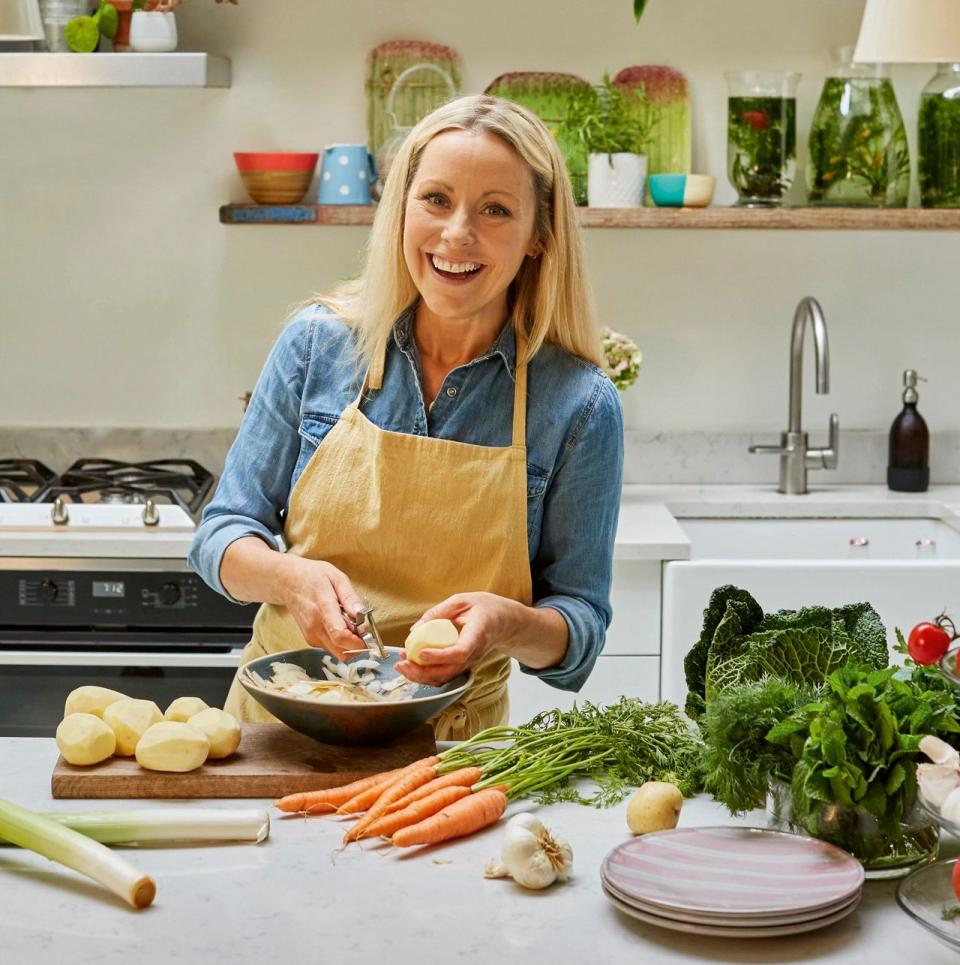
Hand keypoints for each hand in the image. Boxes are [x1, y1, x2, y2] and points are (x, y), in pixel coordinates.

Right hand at [281, 558, 365, 660]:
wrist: (288, 582)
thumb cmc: (313, 577)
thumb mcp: (337, 577)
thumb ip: (350, 597)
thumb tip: (361, 614)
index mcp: (323, 608)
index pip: (340, 635)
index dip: (358, 641)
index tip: (368, 634)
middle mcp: (315, 626)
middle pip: (342, 651)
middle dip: (357, 644)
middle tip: (361, 627)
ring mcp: (311, 635)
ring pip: (338, 652)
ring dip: (349, 643)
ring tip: (348, 622)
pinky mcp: (311, 640)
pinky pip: (332, 648)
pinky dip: (340, 641)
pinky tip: (338, 624)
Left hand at [395, 592, 524, 685]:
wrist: (504, 622)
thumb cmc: (486, 608)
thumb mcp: (462, 600)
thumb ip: (438, 611)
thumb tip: (415, 629)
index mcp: (478, 634)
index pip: (460, 652)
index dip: (440, 656)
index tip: (422, 653)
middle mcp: (474, 654)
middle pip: (449, 672)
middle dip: (423, 672)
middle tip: (402, 662)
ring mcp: (469, 663)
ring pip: (445, 678)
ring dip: (421, 676)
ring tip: (402, 664)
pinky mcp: (463, 666)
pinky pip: (444, 675)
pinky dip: (426, 674)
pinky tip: (412, 665)